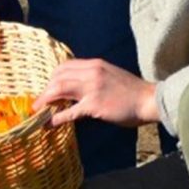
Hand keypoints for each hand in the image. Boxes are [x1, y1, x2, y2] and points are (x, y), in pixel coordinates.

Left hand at [40, 59, 158, 128]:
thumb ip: (93, 78)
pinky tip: (48, 124)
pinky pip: (69, 111)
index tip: (46, 89)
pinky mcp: (95, 104)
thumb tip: (76, 89)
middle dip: (45, 90)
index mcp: (94, 64)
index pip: (64, 66)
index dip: (51, 78)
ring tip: (38, 112)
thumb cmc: (132, 92)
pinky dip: (56, 118)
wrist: (150, 100)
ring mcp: (92, 87)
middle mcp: (91, 72)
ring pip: (59, 89)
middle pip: (57, 77)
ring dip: (45, 101)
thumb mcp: (110, 76)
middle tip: (38, 103)